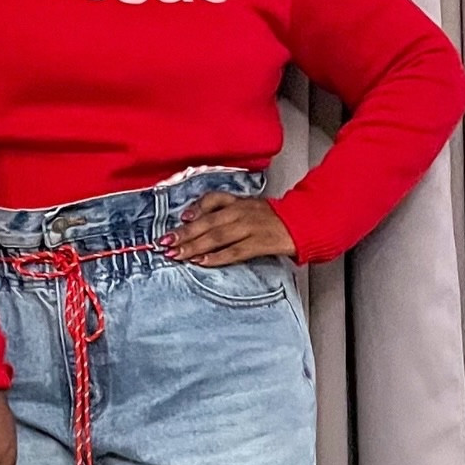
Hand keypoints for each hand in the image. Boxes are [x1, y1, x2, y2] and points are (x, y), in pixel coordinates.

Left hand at [165, 192, 296, 266]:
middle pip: (208, 223)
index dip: (192, 212)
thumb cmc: (269, 217)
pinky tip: (201, 262)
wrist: (300, 223)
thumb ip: (218, 207)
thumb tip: (189, 215)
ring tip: (177, 254)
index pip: (210, 202)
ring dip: (194, 247)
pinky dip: (216, 257)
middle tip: (164, 243)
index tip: (174, 223)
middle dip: (184, 234)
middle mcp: (240, 213)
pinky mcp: (259, 244)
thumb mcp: (245, 204)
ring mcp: (249, 229)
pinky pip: (234, 252)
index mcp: (237, 202)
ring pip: (217, 238)